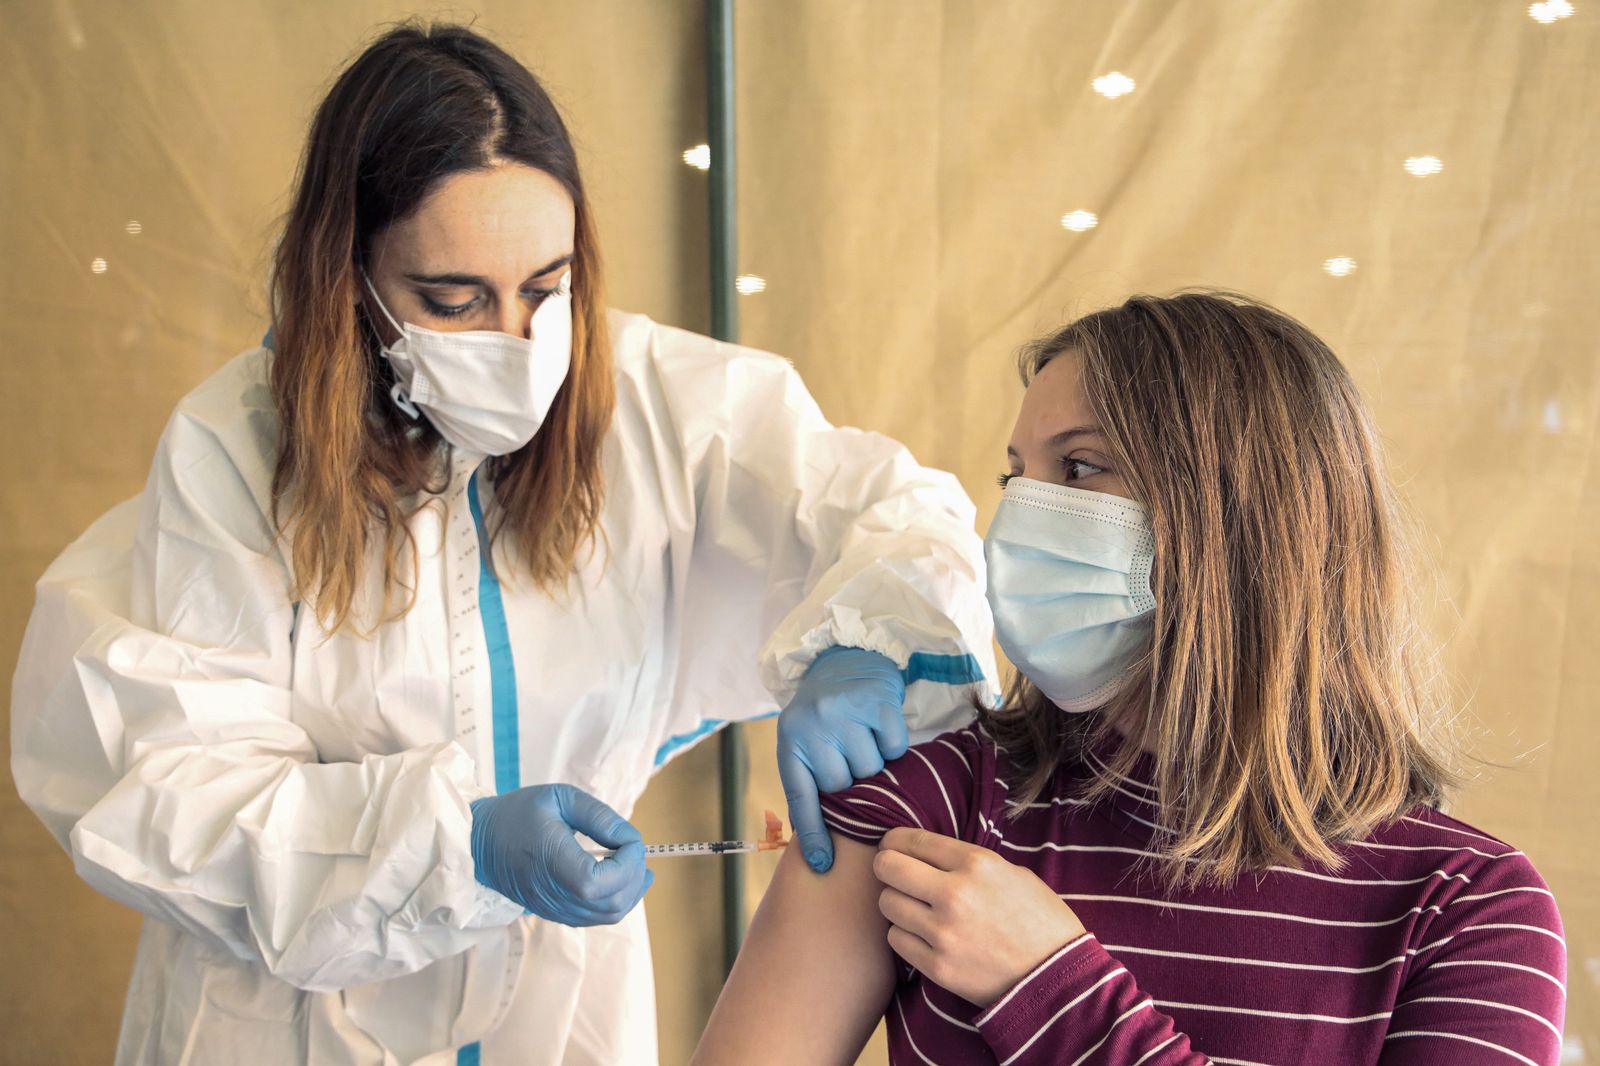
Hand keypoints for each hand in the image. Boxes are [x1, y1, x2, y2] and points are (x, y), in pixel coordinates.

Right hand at [470, 784, 652, 925]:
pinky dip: (615, 901)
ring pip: (606, 916)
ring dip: (630, 892)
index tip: (629, 839)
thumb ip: (598, 817)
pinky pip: (594, 917)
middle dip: (634, 877)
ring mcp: (554, 908)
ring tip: (639, 868)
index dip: (628, 863)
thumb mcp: (559, 798)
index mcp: (553, 862)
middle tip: (636, 850)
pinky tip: (622, 881)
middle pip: (610, 903)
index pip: (601, 881)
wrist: (478, 842)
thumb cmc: (517, 814)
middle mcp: (554, 893)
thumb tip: (630, 839)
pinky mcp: (554, 912)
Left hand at [777, 647, 908, 873]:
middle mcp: (814, 727)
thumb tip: (821, 846)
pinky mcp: (877, 703)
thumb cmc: (823, 713)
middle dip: (851, 782)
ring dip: (872, 762)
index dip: (812, 834)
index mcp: (791, 742)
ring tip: (862, 739)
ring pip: (871, 770)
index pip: (802, 798)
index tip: (821, 865)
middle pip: (844, 786)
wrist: (845, 659)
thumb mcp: (802, 742)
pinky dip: (891, 744)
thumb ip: (809, 783)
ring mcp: (845, 713)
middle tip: (849, 759)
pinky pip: (894, 748)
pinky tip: (878, 727)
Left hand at [874, 827, 1086, 1007]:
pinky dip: (905, 935)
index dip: (895, 840)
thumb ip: (969, 862)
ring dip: (896, 903)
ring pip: (887, 904)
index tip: (893, 845)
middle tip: (894, 874)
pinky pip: (897, 940)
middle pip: (887, 867)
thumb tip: (929, 855)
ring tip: (913, 907)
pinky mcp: (937, 966)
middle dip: (886, 867)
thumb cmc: (1041, 921)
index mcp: (976, 863)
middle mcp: (955, 893)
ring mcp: (944, 932)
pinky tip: (922, 934)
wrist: (1058, 979)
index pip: (912, 840)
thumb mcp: (1013, 873)